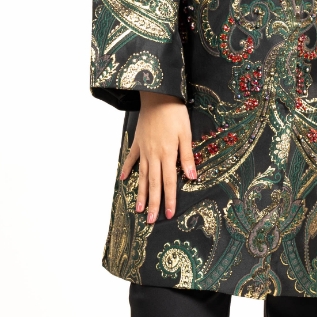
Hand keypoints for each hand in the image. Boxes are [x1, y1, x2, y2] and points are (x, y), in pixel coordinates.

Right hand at [120, 91, 196, 222]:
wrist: (157, 95)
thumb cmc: (175, 114)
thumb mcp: (185, 134)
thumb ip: (187, 156)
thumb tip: (192, 177)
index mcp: (167, 154)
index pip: (168, 182)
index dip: (169, 199)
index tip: (168, 214)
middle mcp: (153, 155)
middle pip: (153, 183)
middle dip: (152, 203)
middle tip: (150, 220)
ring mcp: (143, 149)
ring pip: (142, 176)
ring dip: (140, 193)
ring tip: (138, 209)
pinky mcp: (138, 142)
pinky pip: (131, 159)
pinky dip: (128, 169)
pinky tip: (124, 179)